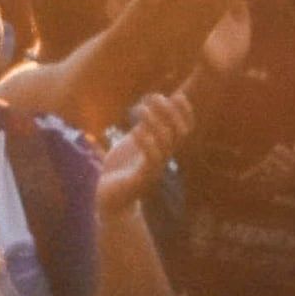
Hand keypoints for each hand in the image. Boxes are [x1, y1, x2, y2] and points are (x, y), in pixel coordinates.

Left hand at [92, 91, 190, 216]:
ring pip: (166, 144)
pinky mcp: (142, 180)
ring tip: (141, 108)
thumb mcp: (132, 144)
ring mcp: (154, 170)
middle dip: (171, 113)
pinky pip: (151, 160)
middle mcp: (163, 159)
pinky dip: (146, 143)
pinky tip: (135, 131)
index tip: (177, 95)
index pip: (185, 130)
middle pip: (179, 134)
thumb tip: (149, 106)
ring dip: (155, 123)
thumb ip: (143, 127)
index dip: (186, 113)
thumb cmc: (121, 170)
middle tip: (153, 97)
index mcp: (163, 149)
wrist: (109, 199)